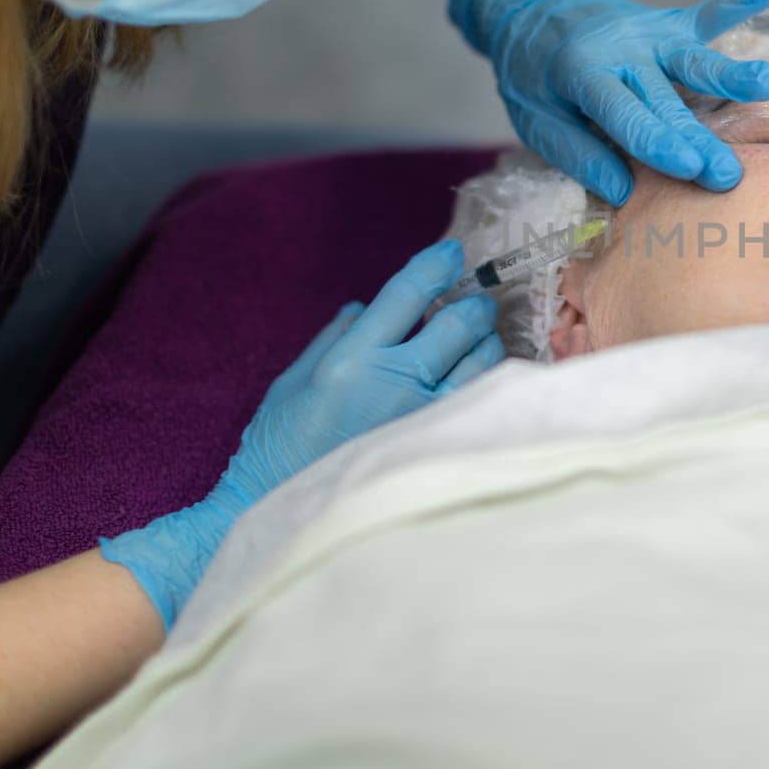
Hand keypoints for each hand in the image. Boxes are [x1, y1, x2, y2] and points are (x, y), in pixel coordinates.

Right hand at [101, 240, 503, 627]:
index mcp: (352, 357)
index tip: (453, 253)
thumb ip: (331, 339)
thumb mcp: (291, 383)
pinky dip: (487, 381)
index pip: (407, 293)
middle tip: (475, 304)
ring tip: (478, 342)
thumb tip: (363, 306)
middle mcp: (394, 380)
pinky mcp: (442, 445)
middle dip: (474, 305)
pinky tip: (481, 381)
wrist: (285, 515)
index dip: (436, 265)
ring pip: (482, 359)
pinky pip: (482, 399)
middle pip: (460, 322)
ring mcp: (424, 414)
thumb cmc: (280, 449)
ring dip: (486, 342)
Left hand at [448, 0, 768, 204]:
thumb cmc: (535, 76)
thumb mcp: (535, 119)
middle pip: (667, 102)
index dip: (656, 143)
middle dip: (699, 140)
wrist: (534, 7)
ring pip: (695, 59)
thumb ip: (578, 154)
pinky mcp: (670, 22)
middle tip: (728, 176)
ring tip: (768, 82)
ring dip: (732, 74)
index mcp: (583, 72)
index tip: (689, 170)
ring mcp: (651, 32)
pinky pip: (710, 13)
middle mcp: (623, 49)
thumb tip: (624, 192)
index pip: (625, 114)